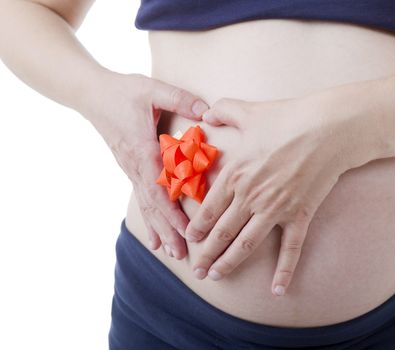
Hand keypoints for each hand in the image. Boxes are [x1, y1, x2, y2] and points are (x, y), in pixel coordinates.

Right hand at [79, 69, 209, 258]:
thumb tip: (207, 112)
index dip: (172, 212)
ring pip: (146, 206)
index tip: (186, 231)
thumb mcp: (153, 90)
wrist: (91, 94)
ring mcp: (132, 170)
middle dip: (168, 231)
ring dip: (159, 231)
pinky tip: (155, 237)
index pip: (159, 188)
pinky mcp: (131, 169)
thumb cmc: (123, 91)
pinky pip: (142, 198)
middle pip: (153, 206)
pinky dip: (150, 219)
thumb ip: (180, 99)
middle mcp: (136, 167)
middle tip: (182, 255)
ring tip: (171, 254)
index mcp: (144, 150)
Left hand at [185, 91, 379, 295]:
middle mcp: (250, 197)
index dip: (195, 229)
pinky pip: (290, 249)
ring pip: (246, 245)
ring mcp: (274, 209)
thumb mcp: (249, 111)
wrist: (328, 129)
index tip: (189, 240)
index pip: (207, 210)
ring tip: (217, 277)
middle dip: (206, 254)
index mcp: (235, 175)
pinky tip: (278, 290)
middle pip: (221, 233)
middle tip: (197, 270)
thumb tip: (207, 111)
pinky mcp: (299, 215)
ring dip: (229, 264)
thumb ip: (223, 110)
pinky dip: (284, 271)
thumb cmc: (287, 118)